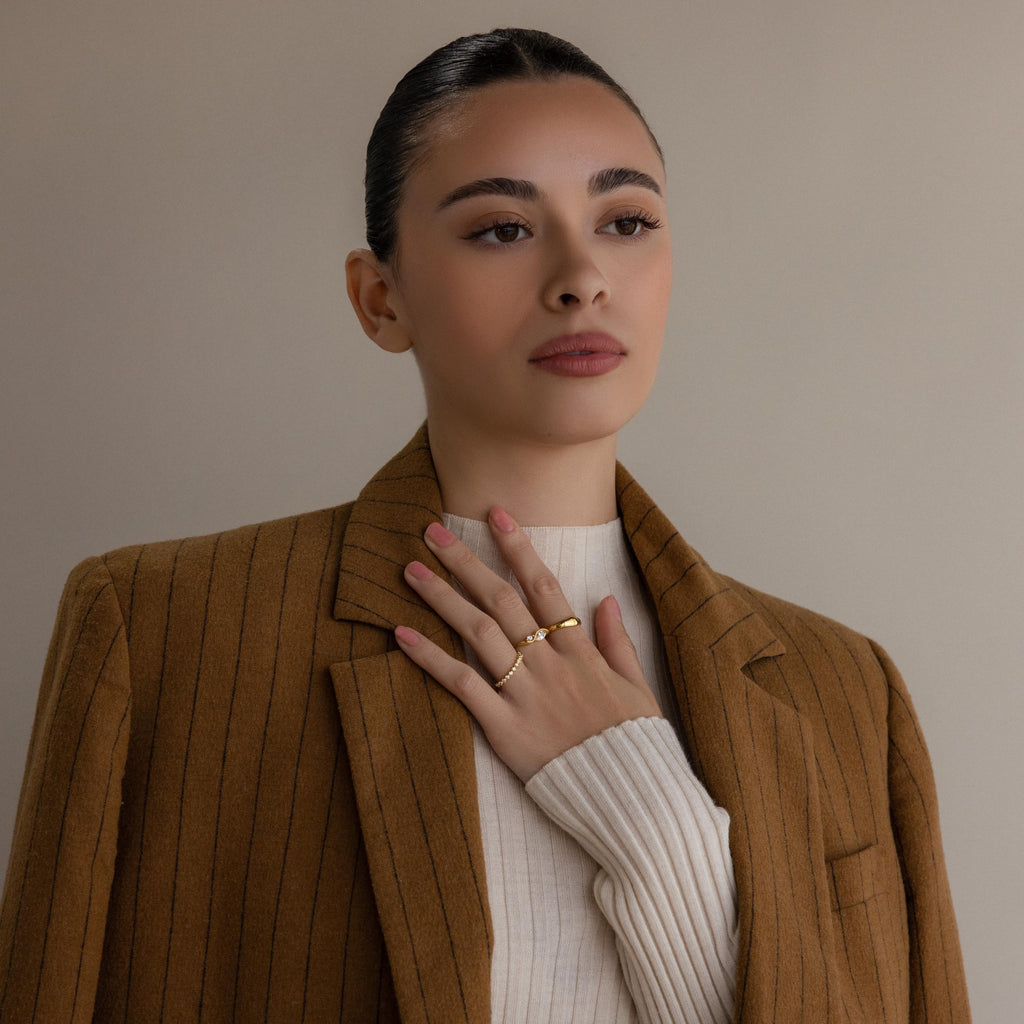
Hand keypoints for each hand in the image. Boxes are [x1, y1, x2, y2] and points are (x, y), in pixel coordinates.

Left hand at [393, 506, 661, 780]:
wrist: (633, 799)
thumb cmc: (635, 745)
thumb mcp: (638, 687)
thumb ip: (618, 641)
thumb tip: (606, 599)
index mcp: (581, 651)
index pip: (544, 585)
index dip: (517, 546)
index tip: (495, 514)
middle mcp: (550, 663)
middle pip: (501, 599)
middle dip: (465, 561)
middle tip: (432, 531)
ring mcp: (526, 694)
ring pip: (478, 632)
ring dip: (441, 597)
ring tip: (410, 571)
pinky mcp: (504, 728)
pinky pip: (462, 685)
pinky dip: (430, 658)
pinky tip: (402, 635)